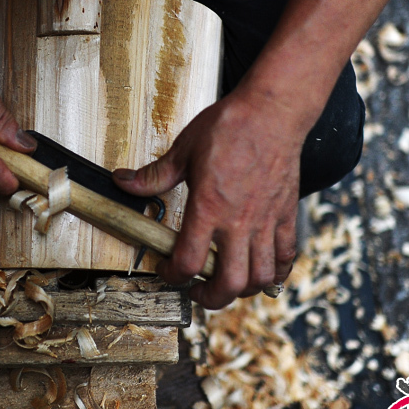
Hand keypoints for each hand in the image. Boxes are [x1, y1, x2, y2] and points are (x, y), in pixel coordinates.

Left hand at [113, 88, 301, 308]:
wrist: (272, 111)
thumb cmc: (229, 126)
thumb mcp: (183, 150)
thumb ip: (154, 175)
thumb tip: (123, 181)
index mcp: (209, 207)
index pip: (189, 262)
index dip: (173, 275)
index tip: (167, 270)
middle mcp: (239, 221)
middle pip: (229, 282)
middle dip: (209, 298)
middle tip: (197, 291)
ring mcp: (266, 221)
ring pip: (261, 278)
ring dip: (242, 290)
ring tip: (227, 283)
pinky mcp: (286, 215)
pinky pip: (286, 256)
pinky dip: (275, 272)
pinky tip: (261, 271)